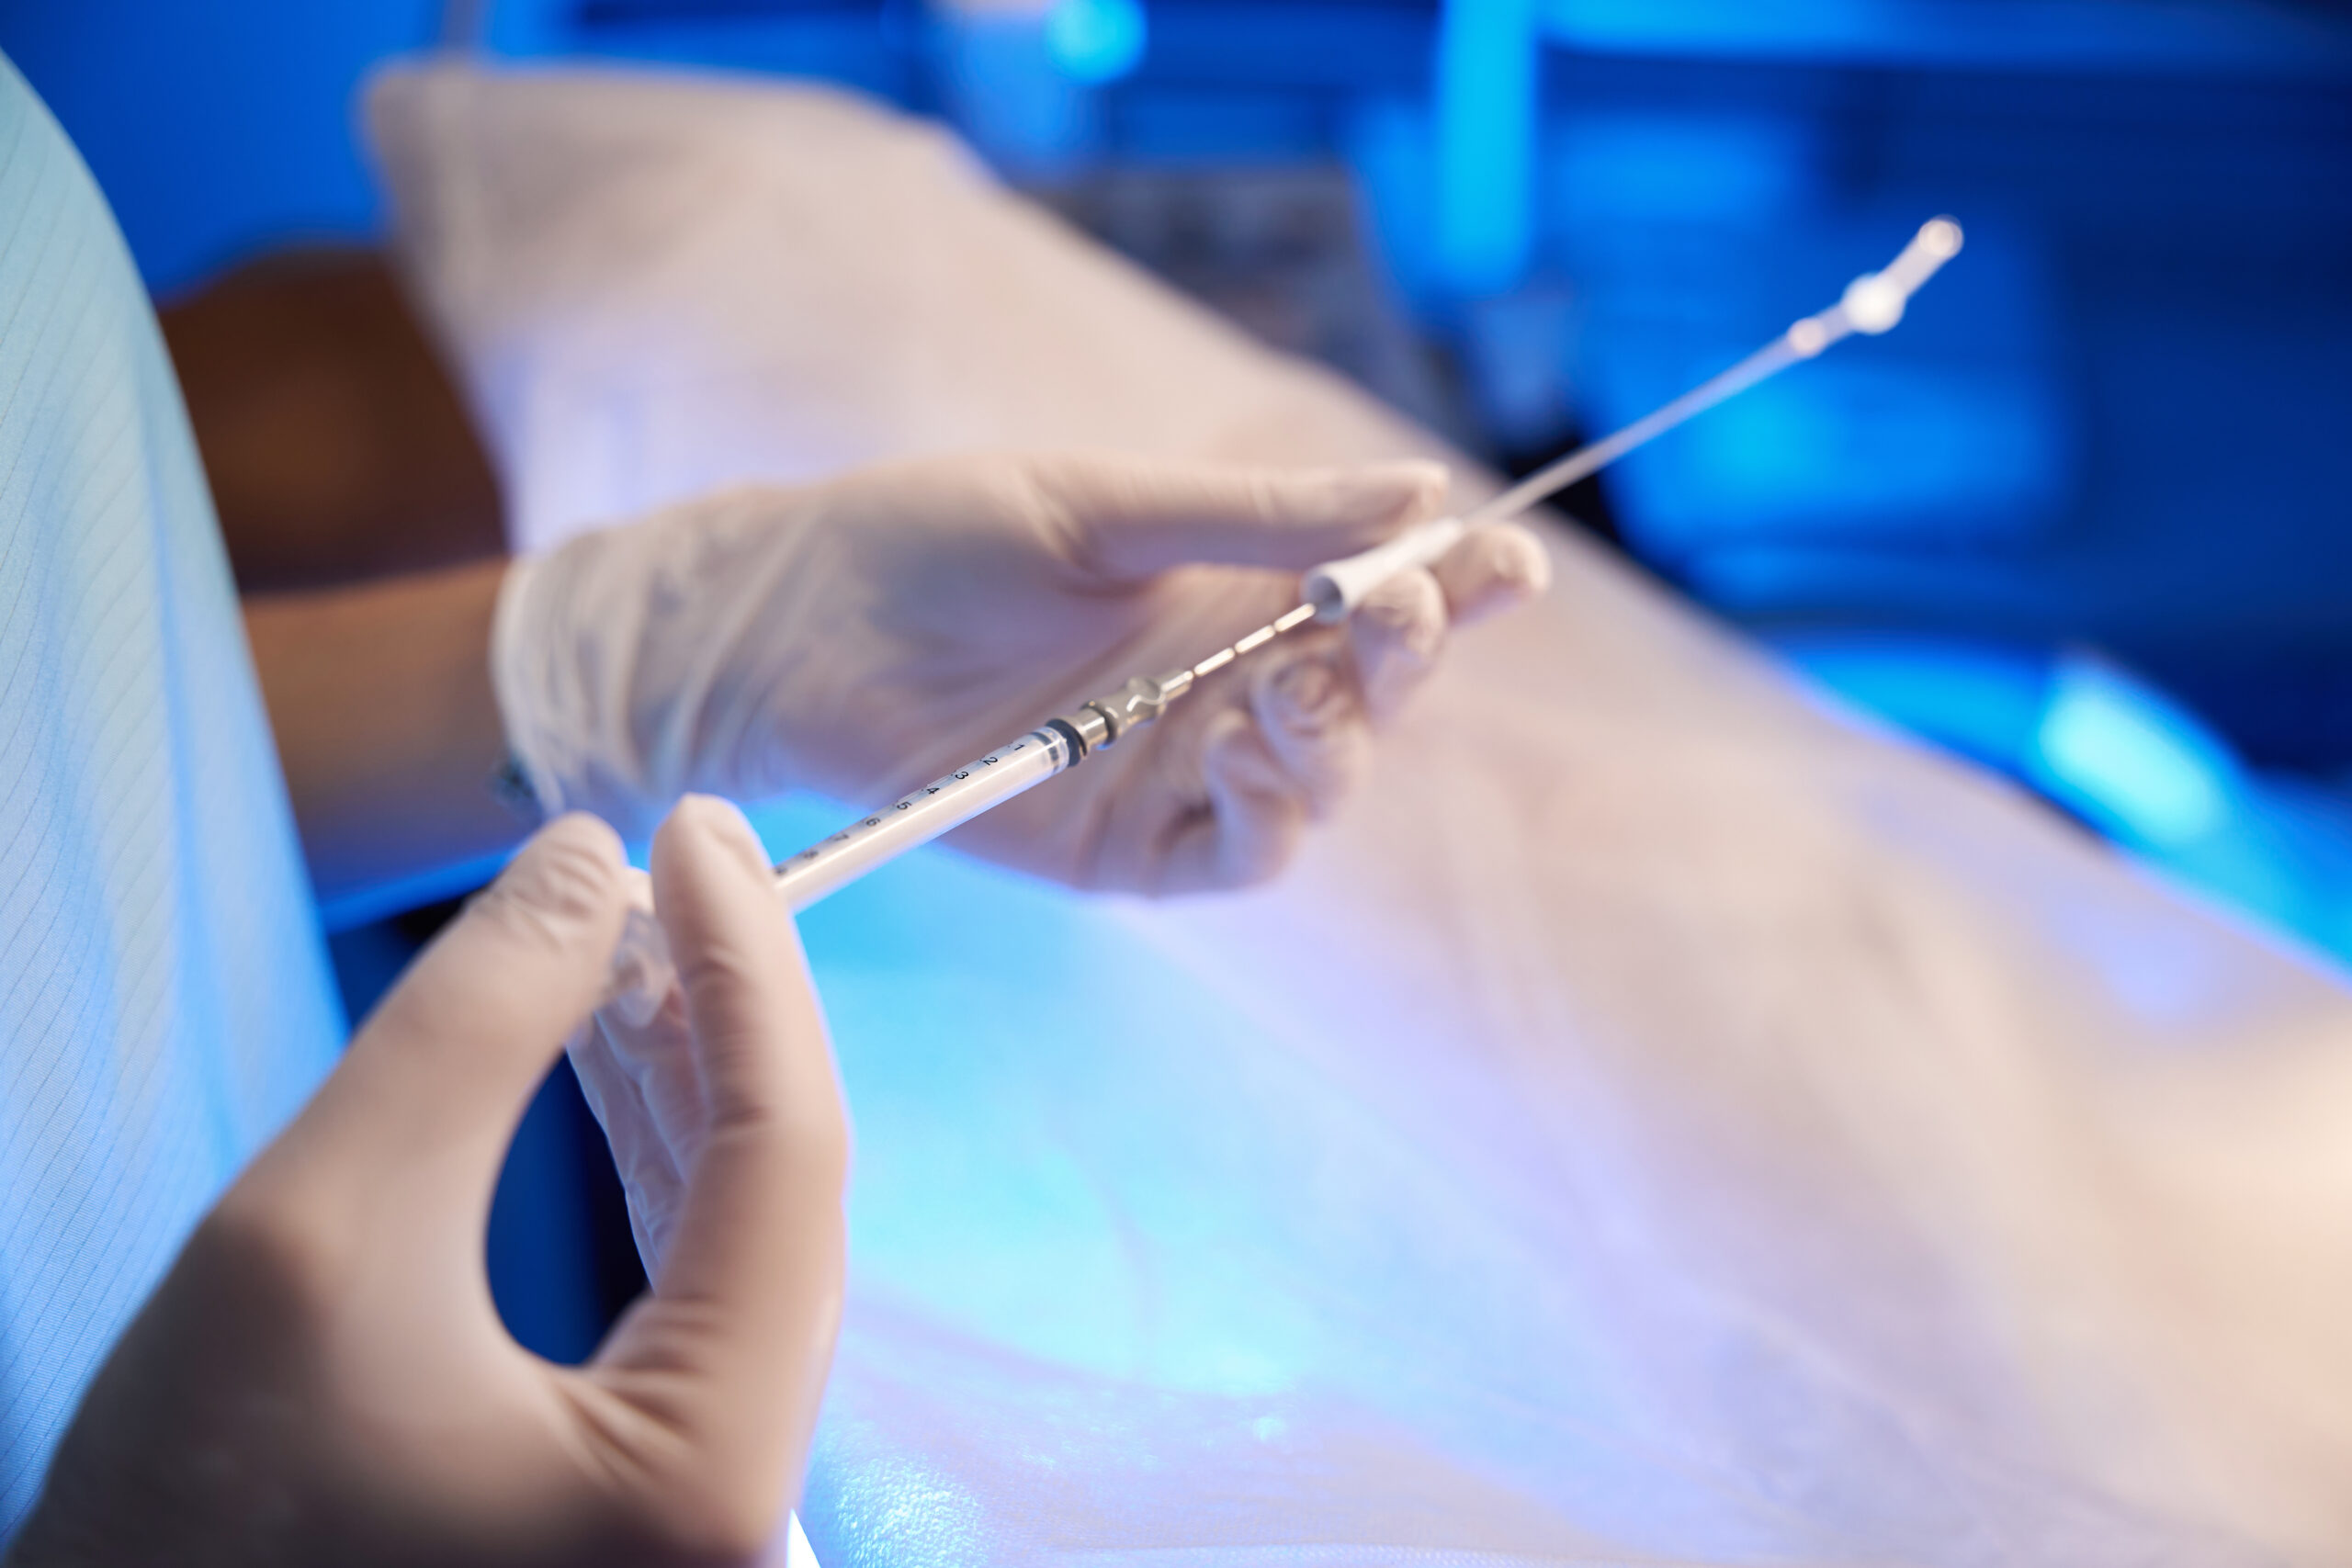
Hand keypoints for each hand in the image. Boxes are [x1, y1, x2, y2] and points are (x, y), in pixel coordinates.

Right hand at [8, 804, 845, 1567]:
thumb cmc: (190, 1510)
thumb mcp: (320, 1226)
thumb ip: (478, 1026)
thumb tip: (589, 859)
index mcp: (706, 1477)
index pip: (785, 1155)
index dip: (744, 965)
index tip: (698, 827)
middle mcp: (736, 1510)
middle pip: (776, 1197)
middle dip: (716, 1012)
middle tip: (671, 859)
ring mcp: (692, 1511)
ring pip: (731, 1236)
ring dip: (679, 1075)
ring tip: (625, 936)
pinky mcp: (636, 1497)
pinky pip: (683, 1292)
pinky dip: (648, 1163)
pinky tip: (607, 1054)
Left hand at [494, 452, 1547, 891]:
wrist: (797, 629)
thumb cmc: (933, 541)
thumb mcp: (1099, 508)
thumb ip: (1252, 516)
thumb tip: (1419, 494)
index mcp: (1234, 588)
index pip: (1378, 591)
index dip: (1457, 587)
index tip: (1507, 563)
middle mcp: (1228, 682)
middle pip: (1372, 694)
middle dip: (1406, 656)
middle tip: (1394, 612)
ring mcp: (1183, 771)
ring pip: (1322, 782)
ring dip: (1335, 737)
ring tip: (1287, 684)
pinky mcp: (1130, 848)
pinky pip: (1239, 853)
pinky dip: (1265, 810)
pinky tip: (1236, 746)